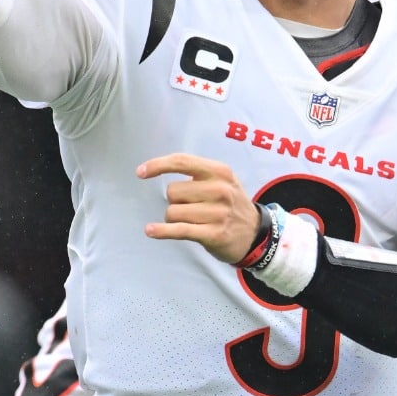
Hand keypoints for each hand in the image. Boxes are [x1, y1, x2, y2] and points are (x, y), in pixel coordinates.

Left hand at [138, 154, 260, 263]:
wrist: (256, 233)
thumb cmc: (230, 204)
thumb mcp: (222, 180)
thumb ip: (197, 172)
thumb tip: (158, 167)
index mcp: (219, 171)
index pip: (181, 162)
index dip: (158, 165)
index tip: (141, 172)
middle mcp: (220, 190)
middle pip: (172, 191)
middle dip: (174, 201)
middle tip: (191, 207)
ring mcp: (218, 213)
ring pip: (172, 212)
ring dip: (174, 218)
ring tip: (192, 221)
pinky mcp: (213, 233)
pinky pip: (179, 230)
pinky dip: (162, 231)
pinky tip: (150, 230)